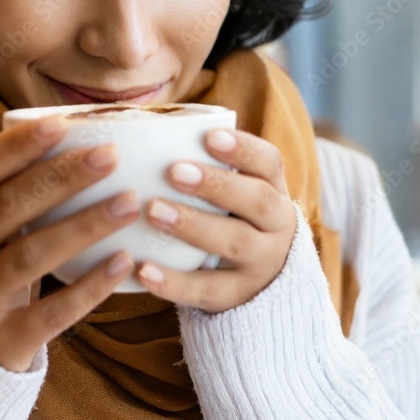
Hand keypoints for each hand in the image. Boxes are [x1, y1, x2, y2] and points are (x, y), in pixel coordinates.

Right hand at [0, 116, 139, 371]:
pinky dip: (90, 286)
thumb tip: (81, 136)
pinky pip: (52, 311)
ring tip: (129, 203)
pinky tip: (124, 262)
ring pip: (31, 255)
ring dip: (84, 225)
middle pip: (9, 206)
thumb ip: (17, 193)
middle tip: (110, 155)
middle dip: (62, 177)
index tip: (62, 123)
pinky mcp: (3, 340)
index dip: (19, 145)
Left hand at [134, 128, 296, 313]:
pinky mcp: (237, 298)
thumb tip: (144, 121)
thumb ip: (202, 163)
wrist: (261, 283)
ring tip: (153, 210)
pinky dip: (174, 283)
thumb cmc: (230, 218)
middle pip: (257, 201)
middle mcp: (276, 226)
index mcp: (273, 190)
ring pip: (234, 244)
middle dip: (215, 185)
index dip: (243, 148)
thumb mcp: (233, 192)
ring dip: (192, 225)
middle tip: (173, 171)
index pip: (269, 162)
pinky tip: (144, 269)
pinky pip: (207, 291)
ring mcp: (261, 265)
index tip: (210, 136)